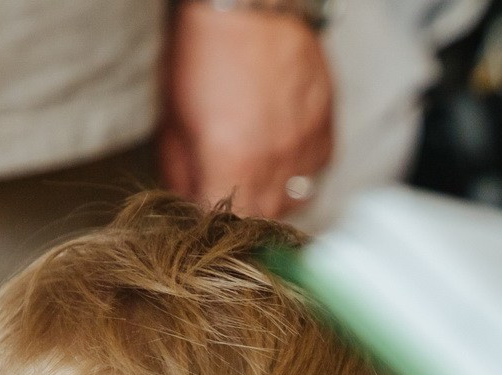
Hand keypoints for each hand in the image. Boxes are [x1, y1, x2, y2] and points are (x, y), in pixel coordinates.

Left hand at [159, 1, 334, 219]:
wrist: (253, 6)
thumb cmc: (204, 51)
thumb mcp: (175, 115)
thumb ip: (180, 168)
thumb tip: (186, 199)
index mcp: (233, 165)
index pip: (226, 226)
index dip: (212, 224)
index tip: (203, 214)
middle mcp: (276, 166)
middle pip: (263, 219)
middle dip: (242, 214)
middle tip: (227, 195)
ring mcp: (306, 150)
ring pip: (294, 202)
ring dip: (273, 198)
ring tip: (255, 178)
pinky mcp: (326, 132)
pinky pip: (315, 171)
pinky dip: (298, 172)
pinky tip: (281, 154)